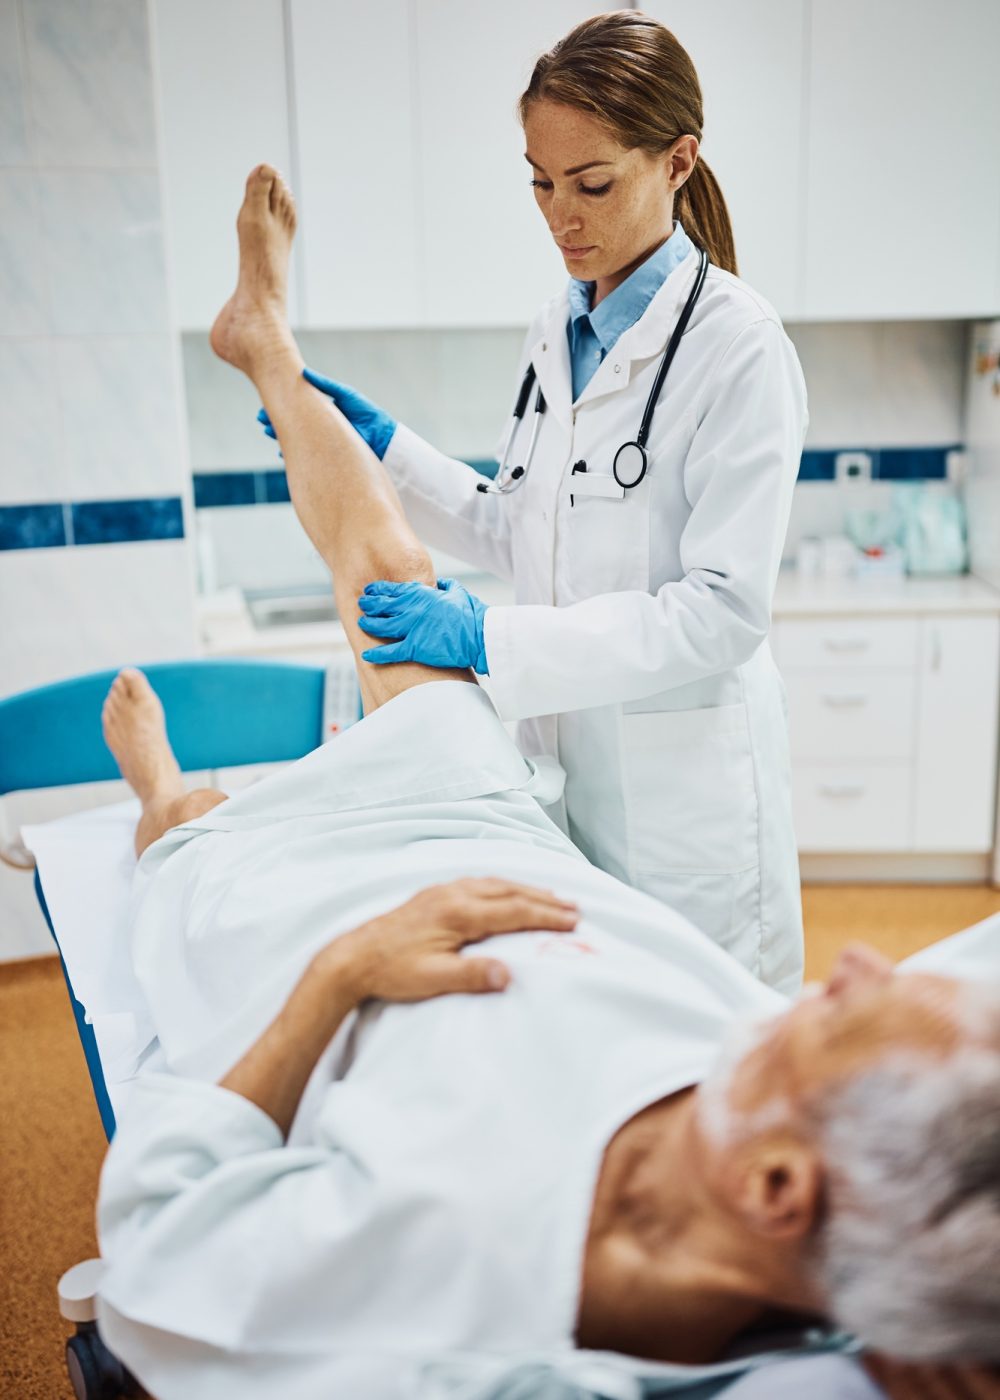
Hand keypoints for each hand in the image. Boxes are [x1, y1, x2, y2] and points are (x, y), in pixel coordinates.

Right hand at [257, 366, 397, 460]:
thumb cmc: (367, 414)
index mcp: (323, 411)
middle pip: (292, 422)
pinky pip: (305, 455)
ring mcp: (322, 441)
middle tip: (260, 418)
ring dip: (280, 436)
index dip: (281, 405)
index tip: (266, 404)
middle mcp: (320, 426)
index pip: (297, 406)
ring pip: (295, 438)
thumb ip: (326, 385)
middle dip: (275, 421)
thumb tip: (303, 372)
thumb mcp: (346, 395)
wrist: (382, 438)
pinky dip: (294, 454)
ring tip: (267, 431)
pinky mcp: (326, 455)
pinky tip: (282, 452)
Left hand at [327, 878, 577, 1001]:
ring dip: (525, 889)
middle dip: (544, 899)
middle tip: (574, 907)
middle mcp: (452, 895)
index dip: (545, 916)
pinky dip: (501, 886)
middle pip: (509, 891)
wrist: (352, 958)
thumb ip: (471, 975)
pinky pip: (477, 883)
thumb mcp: (432, 979)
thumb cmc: (392, 971)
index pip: (512, 911)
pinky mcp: (432, 896)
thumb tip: (508, 974)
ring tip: (550, 896)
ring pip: (493, 883)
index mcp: (457, 914)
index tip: (573, 922)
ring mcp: (441, 892)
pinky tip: (505, 891)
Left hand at [357, 577, 488, 672]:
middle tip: (361, 605)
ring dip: (369, 625)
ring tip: (361, 624)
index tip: (370, 591)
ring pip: (381, 626)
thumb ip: (446, 586)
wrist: (480, 637)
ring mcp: (412, 628)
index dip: (378, 590)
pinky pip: (390, 652)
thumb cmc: (473, 615)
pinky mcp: (415, 648)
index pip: (392, 590)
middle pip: (382, 606)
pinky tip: (366, 656)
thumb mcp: (459, 593)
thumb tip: (440, 582)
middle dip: (369, 605)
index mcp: (422, 594)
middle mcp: (413, 609)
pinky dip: (377, 654)